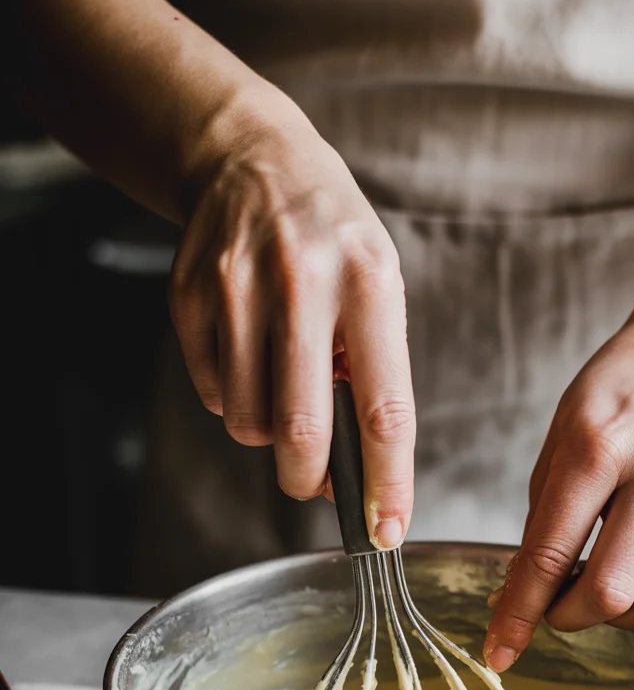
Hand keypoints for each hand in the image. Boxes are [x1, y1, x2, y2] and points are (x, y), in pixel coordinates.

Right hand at [169, 94, 414, 548]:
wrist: (250, 158)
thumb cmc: (331, 238)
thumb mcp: (377, 285)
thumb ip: (373, 371)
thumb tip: (359, 472)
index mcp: (369, 282)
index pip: (383, 409)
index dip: (387, 482)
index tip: (386, 531)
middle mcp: (301, 281)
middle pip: (301, 430)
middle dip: (308, 478)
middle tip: (313, 481)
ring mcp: (236, 287)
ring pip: (248, 422)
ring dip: (268, 433)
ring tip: (282, 387)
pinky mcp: (189, 297)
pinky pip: (213, 394)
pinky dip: (234, 398)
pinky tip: (248, 354)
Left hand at [484, 304, 633, 670]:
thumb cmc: (617, 400)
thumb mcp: (560, 443)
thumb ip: (539, 525)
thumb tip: (515, 604)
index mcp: (600, 447)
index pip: (551, 554)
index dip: (520, 613)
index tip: (500, 652)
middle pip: (610, 593)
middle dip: (568, 617)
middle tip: (557, 605)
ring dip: (619, 618)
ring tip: (605, 585)